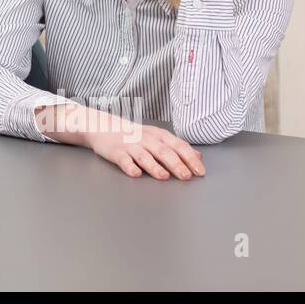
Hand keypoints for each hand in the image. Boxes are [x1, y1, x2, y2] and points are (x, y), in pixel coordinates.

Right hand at [84, 114, 204, 179]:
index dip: (190, 158)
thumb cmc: (134, 134)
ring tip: (164, 176)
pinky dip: (129, 167)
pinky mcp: (116, 152)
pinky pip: (123, 160)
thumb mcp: (158, 136)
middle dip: (176, 164)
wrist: (104, 126)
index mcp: (159, 135)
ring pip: (144, 156)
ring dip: (154, 166)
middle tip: (186, 176)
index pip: (178, 145)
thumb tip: (198, 156)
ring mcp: (130, 145)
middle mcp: (146, 139)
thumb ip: (177, 146)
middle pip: (163, 151)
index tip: (200, 171)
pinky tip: (136, 174)